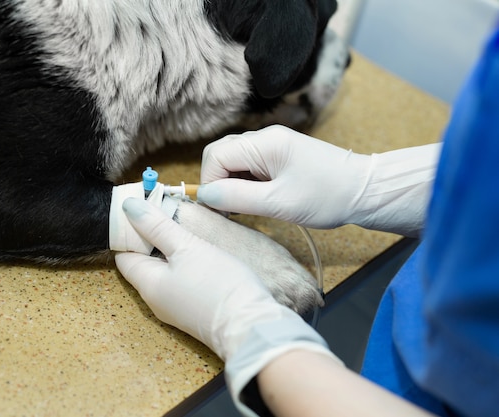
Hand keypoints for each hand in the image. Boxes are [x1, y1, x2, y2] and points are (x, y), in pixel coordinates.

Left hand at [115, 197, 337, 415]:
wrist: (252, 328)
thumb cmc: (218, 286)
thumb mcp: (187, 247)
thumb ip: (157, 226)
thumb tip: (127, 207)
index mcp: (147, 285)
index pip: (124, 254)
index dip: (129, 230)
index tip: (142, 208)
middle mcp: (156, 299)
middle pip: (143, 263)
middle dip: (150, 237)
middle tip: (165, 211)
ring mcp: (176, 307)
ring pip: (164, 272)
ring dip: (169, 250)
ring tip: (183, 227)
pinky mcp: (194, 309)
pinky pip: (180, 281)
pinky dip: (183, 264)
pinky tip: (199, 251)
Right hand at [197, 124, 370, 228]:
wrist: (365, 191)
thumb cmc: (326, 197)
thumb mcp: (278, 203)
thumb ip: (237, 197)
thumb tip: (204, 196)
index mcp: (264, 143)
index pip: (215, 156)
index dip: (210, 183)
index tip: (220, 210)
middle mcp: (265, 137)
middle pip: (221, 154)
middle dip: (218, 182)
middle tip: (230, 210)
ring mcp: (273, 144)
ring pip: (234, 160)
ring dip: (231, 184)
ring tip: (246, 207)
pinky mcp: (280, 155)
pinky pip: (249, 165)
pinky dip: (245, 183)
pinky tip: (258, 200)